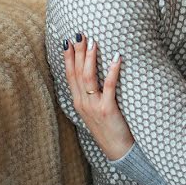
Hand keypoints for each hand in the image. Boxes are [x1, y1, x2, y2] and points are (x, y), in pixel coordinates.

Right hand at [63, 34, 133, 160]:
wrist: (118, 150)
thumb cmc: (109, 128)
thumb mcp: (95, 110)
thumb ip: (93, 94)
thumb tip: (95, 75)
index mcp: (78, 102)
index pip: (70, 76)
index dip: (67, 58)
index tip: (67, 41)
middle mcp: (83, 103)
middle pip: (76, 73)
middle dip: (77, 52)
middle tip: (79, 34)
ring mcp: (94, 106)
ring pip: (88, 77)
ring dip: (90, 57)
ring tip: (93, 41)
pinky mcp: (108, 109)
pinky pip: (108, 86)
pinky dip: (111, 71)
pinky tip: (116, 58)